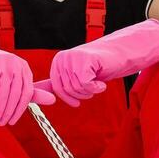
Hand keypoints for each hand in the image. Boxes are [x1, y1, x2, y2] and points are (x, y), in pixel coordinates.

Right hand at [0, 34, 55, 124]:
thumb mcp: (10, 85)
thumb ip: (31, 93)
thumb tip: (54, 100)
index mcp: (24, 68)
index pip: (27, 93)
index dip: (20, 109)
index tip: (12, 121)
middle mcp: (15, 63)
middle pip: (16, 94)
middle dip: (8, 112)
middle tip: (1, 123)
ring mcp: (3, 62)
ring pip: (4, 93)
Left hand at [44, 20, 158, 106]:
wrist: (120, 54)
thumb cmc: (99, 66)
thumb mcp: (76, 75)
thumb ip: (60, 82)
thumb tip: (37, 92)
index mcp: (58, 61)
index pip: (57, 88)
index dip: (68, 98)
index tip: (77, 103)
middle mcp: (63, 58)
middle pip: (67, 90)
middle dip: (81, 94)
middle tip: (92, 88)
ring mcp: (73, 58)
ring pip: (77, 88)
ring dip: (90, 91)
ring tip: (97, 83)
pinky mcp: (85, 60)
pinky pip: (86, 85)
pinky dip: (95, 88)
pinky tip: (102, 84)